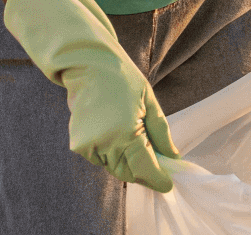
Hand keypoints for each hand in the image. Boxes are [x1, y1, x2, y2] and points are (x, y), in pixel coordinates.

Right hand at [5, 0, 178, 191]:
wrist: (88, 66)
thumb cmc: (123, 79)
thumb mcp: (150, 102)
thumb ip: (161, 134)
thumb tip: (172, 157)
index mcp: (125, 133)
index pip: (145, 169)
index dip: (158, 179)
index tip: (168, 184)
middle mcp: (104, 144)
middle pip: (129, 173)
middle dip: (144, 172)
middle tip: (158, 164)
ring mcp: (89, 147)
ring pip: (115, 168)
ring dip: (128, 162)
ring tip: (134, 138)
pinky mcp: (78, 146)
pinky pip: (101, 159)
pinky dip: (112, 154)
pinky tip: (116, 133)